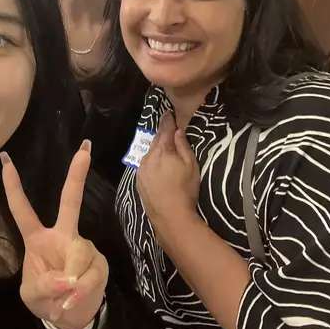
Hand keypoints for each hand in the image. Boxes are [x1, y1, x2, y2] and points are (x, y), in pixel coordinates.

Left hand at [0, 141, 107, 328]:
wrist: (72, 319)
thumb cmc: (46, 299)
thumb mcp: (33, 295)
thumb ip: (45, 285)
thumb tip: (68, 278)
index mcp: (38, 238)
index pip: (23, 209)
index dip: (13, 186)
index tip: (5, 159)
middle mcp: (62, 236)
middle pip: (70, 202)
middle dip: (76, 176)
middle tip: (84, 150)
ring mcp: (82, 247)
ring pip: (79, 255)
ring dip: (71, 283)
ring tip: (62, 301)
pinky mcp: (99, 263)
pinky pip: (91, 275)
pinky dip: (80, 293)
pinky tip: (72, 302)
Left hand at [136, 112, 200, 230]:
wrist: (170, 215)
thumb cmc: (185, 189)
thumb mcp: (191, 165)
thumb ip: (183, 146)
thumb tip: (177, 131)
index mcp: (163, 151)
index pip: (165, 131)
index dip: (167, 121)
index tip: (168, 113)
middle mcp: (148, 157)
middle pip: (155, 141)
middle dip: (161, 134)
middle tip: (166, 127)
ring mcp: (141, 169)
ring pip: (149, 153)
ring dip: (156, 149)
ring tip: (163, 147)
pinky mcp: (139, 181)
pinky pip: (145, 165)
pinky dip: (151, 161)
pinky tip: (157, 165)